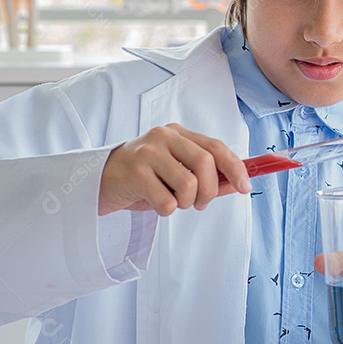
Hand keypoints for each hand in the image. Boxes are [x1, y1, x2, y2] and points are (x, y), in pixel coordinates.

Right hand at [98, 123, 251, 215]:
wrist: (97, 183)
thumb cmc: (142, 179)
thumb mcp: (176, 173)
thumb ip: (206, 176)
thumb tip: (237, 184)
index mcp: (178, 133)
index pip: (216, 147)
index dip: (235, 168)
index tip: (246, 186)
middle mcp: (163, 136)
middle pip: (205, 163)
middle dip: (209, 190)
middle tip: (200, 203)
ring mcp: (148, 152)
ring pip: (188, 184)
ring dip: (185, 202)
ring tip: (171, 201)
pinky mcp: (135, 172)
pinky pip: (167, 201)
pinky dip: (166, 210)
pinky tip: (152, 202)